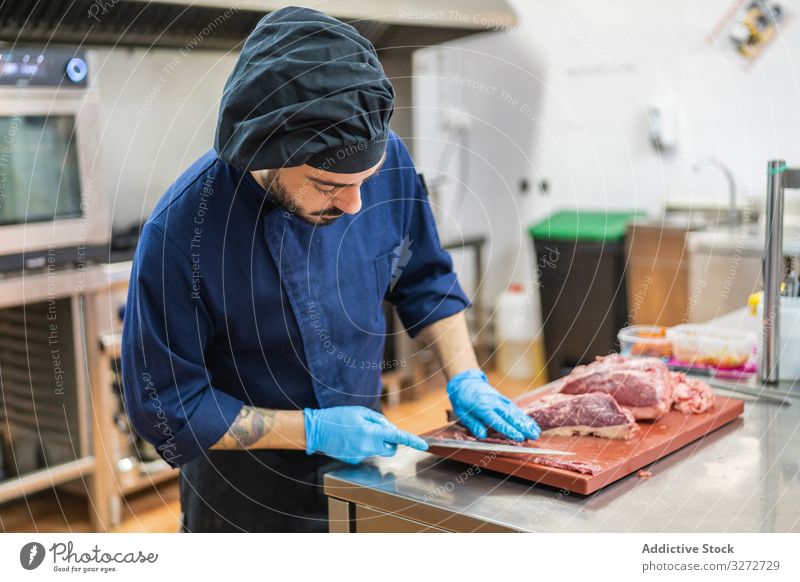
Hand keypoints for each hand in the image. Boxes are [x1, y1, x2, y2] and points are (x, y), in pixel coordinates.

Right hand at [304, 406, 427, 463]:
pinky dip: (363, 447)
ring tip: (358, 433)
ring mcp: (361, 456)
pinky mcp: (354, 461)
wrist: (317, 430)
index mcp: (370, 432)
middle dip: (389, 441)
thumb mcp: (360, 412)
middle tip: (376, 430)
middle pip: (390, 448)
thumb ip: (379, 421)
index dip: (412, 441)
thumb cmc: (337, 417)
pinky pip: (366, 454)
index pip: (398, 437)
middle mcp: (367, 447)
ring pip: (378, 451)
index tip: (423, 445)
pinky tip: (351, 440)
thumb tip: (390, 429)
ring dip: (374, 443)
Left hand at [447, 369, 540, 440]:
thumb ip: (473, 424)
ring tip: (536, 431)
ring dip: (527, 422)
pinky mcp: (503, 400)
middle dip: (523, 427)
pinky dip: (524, 417)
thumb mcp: (462, 413)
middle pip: (511, 416)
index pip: (498, 421)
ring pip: (516, 412)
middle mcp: (494, 403)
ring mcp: (500, 400)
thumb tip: (482, 435)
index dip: (509, 430)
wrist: (466, 381)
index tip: (519, 437)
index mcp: (483, 408)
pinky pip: (515, 409)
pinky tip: (531, 424)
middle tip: (534, 436)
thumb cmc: (463, 399)